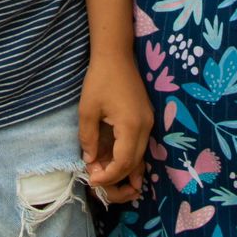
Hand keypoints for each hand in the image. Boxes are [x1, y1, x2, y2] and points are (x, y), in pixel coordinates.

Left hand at [78, 54, 152, 198]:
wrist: (116, 56)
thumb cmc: (100, 80)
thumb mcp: (87, 110)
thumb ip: (88, 139)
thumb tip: (90, 162)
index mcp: (131, 126)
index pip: (123, 163)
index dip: (109, 176)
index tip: (92, 180)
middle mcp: (145, 127)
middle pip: (135, 164)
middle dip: (116, 177)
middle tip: (96, 180)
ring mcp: (149, 123)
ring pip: (140, 156)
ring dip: (124, 169)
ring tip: (106, 177)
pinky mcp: (147, 119)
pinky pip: (140, 145)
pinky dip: (129, 158)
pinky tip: (117, 163)